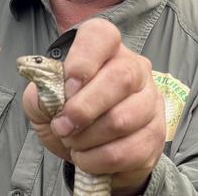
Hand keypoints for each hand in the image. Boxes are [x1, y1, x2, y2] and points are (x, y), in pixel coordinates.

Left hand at [22, 18, 165, 193]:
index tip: (66, 88)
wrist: (88, 148)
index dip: (83, 61)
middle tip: (62, 127)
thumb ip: (41, 93)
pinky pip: (129, 150)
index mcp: (106, 48)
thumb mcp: (44, 100)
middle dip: (83, 109)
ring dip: (88, 138)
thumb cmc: (68, 113)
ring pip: (123, 119)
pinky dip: (99, 160)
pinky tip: (88, 156)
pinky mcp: (156, 134)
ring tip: (73, 143)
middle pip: (120, 78)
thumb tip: (47, 96)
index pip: (102, 36)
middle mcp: (135, 67)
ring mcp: (150, 100)